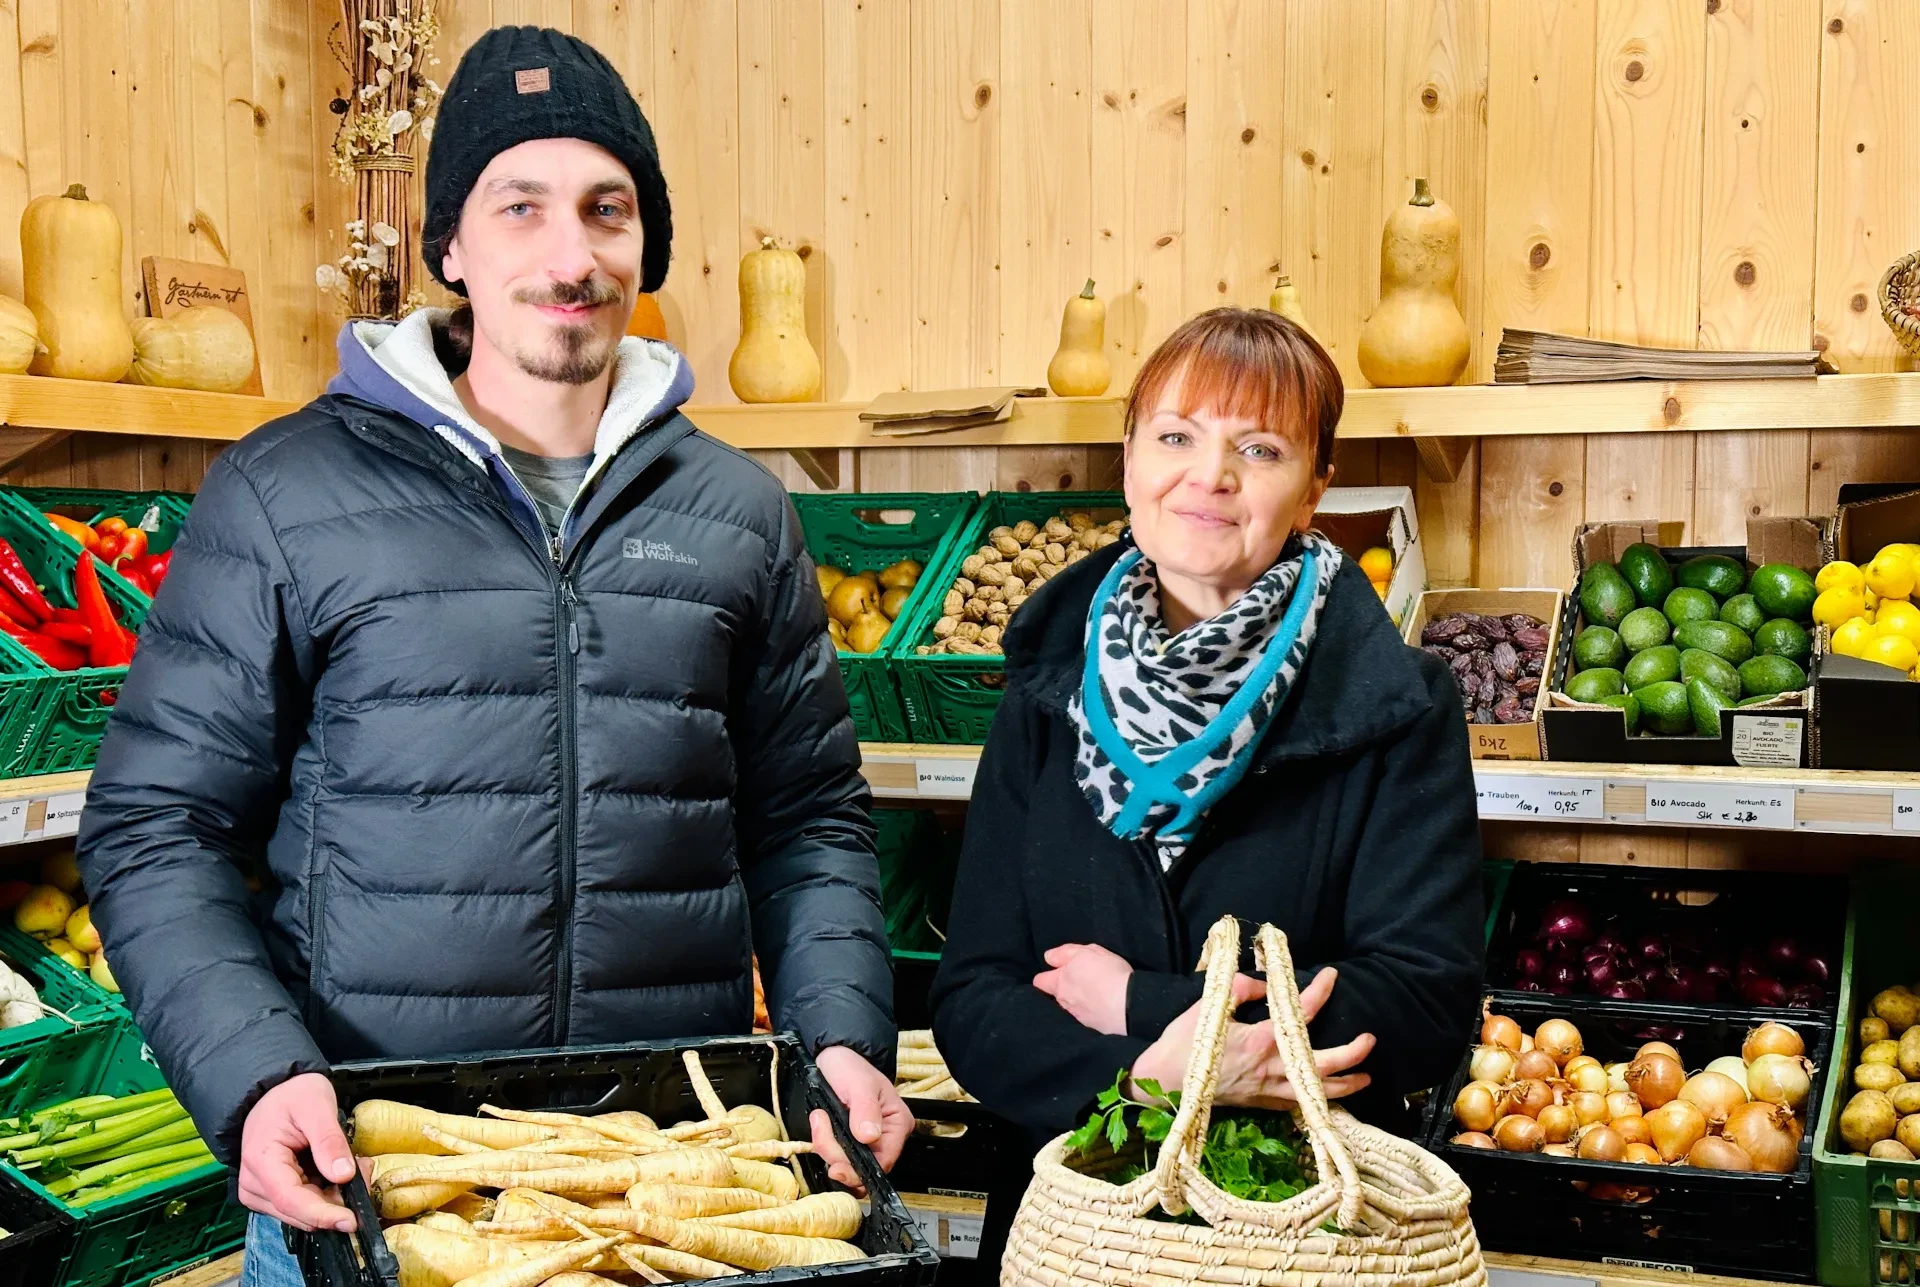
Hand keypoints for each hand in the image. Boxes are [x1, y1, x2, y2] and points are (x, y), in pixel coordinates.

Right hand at [238, 1072, 357, 1232]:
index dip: (322, 1214)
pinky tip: (337, 1171)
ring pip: (303, 1212)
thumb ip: (329, 1141)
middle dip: (336, 1202)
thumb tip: (343, 1176)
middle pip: (299, 1210)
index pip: (290, 1200)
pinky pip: (302, 1204)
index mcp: (261, 1161)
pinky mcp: (271, 1194)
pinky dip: (325, 1193)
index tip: (351, 1220)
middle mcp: (254, 1184)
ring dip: (333, 1197)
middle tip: (364, 1170)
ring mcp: (260, 1192)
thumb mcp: (317, 1107)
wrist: (275, 1092)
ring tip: (353, 1164)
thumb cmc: (293, 1095)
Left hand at [810, 1045, 912, 1194]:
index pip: (883, 1162)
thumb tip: (869, 1136)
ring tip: (819, 1117)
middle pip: (862, 1167)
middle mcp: (885, 1137)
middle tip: (820, 1123)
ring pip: (846, 1164)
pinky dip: (824, 1144)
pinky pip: (836, 1156)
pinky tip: (820, 1124)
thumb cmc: (850, 1066)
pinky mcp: (849, 1142)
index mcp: (897, 1124)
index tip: (836, 1166)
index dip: (859, 1170)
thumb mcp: (859, 1083)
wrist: (833, 1058)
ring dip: (827, 1146)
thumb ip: (865, 1109)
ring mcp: (866, 1142)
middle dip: (836, 1153)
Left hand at [1032, 943, 1133, 1035]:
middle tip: (1082, 981)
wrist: (1129, 1005)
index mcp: (1059, 982)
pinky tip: (1103, 1006)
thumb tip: (1048, 958)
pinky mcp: (1090, 1028)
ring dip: (1078, 1001)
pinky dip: (1090, 1011)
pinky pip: (1085, 1017)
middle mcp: (1064, 1001)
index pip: (1040, 981)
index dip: (1047, 976)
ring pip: (1071, 1007)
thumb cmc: (1108, 973)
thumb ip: (1065, 953)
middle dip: (1065, 989)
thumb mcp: (1088, 951)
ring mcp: (1077, 1017)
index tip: (1059, 972)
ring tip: (1096, 994)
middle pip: (1057, 995)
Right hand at [1129, 968, 1374, 1111]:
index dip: (1321, 992)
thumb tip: (1265, 983)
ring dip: (1346, 1085)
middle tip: (1370, 1039)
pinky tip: (1329, 1096)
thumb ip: (1241, 988)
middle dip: (1352, 1054)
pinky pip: (1298, 1105)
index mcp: (1261, 1040)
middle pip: (1323, 1065)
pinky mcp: (1261, 1104)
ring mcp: (1268, 1090)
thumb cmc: (1186, 1041)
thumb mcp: (1210, 1004)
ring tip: (1366, 1077)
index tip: (1332, 975)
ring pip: (1317, 1092)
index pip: (1301, 1014)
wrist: (1164, 1081)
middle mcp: (1272, 1068)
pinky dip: (1319, 1100)